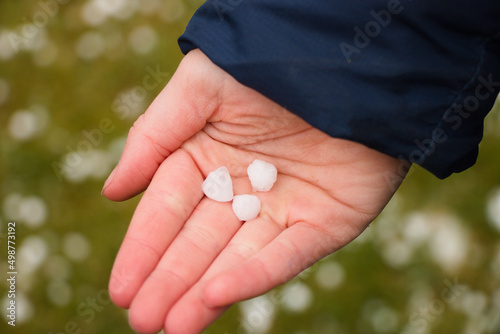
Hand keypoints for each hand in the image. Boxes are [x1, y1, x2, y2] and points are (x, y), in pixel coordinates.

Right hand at [103, 49, 404, 333]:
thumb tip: (112, 192)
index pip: (168, 210)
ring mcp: (284, 208)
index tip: (122, 288)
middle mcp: (242, 188)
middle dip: (171, 281)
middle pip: (199, 242)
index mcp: (208, 157)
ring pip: (239, 258)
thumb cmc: (266, 65)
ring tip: (174, 326)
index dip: (144, 248)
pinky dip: (256, 275)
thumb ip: (153, 138)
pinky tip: (219, 294)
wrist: (343, 60)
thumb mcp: (200, 87)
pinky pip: (289, 254)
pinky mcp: (325, 222)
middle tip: (144, 321)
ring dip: (205, 292)